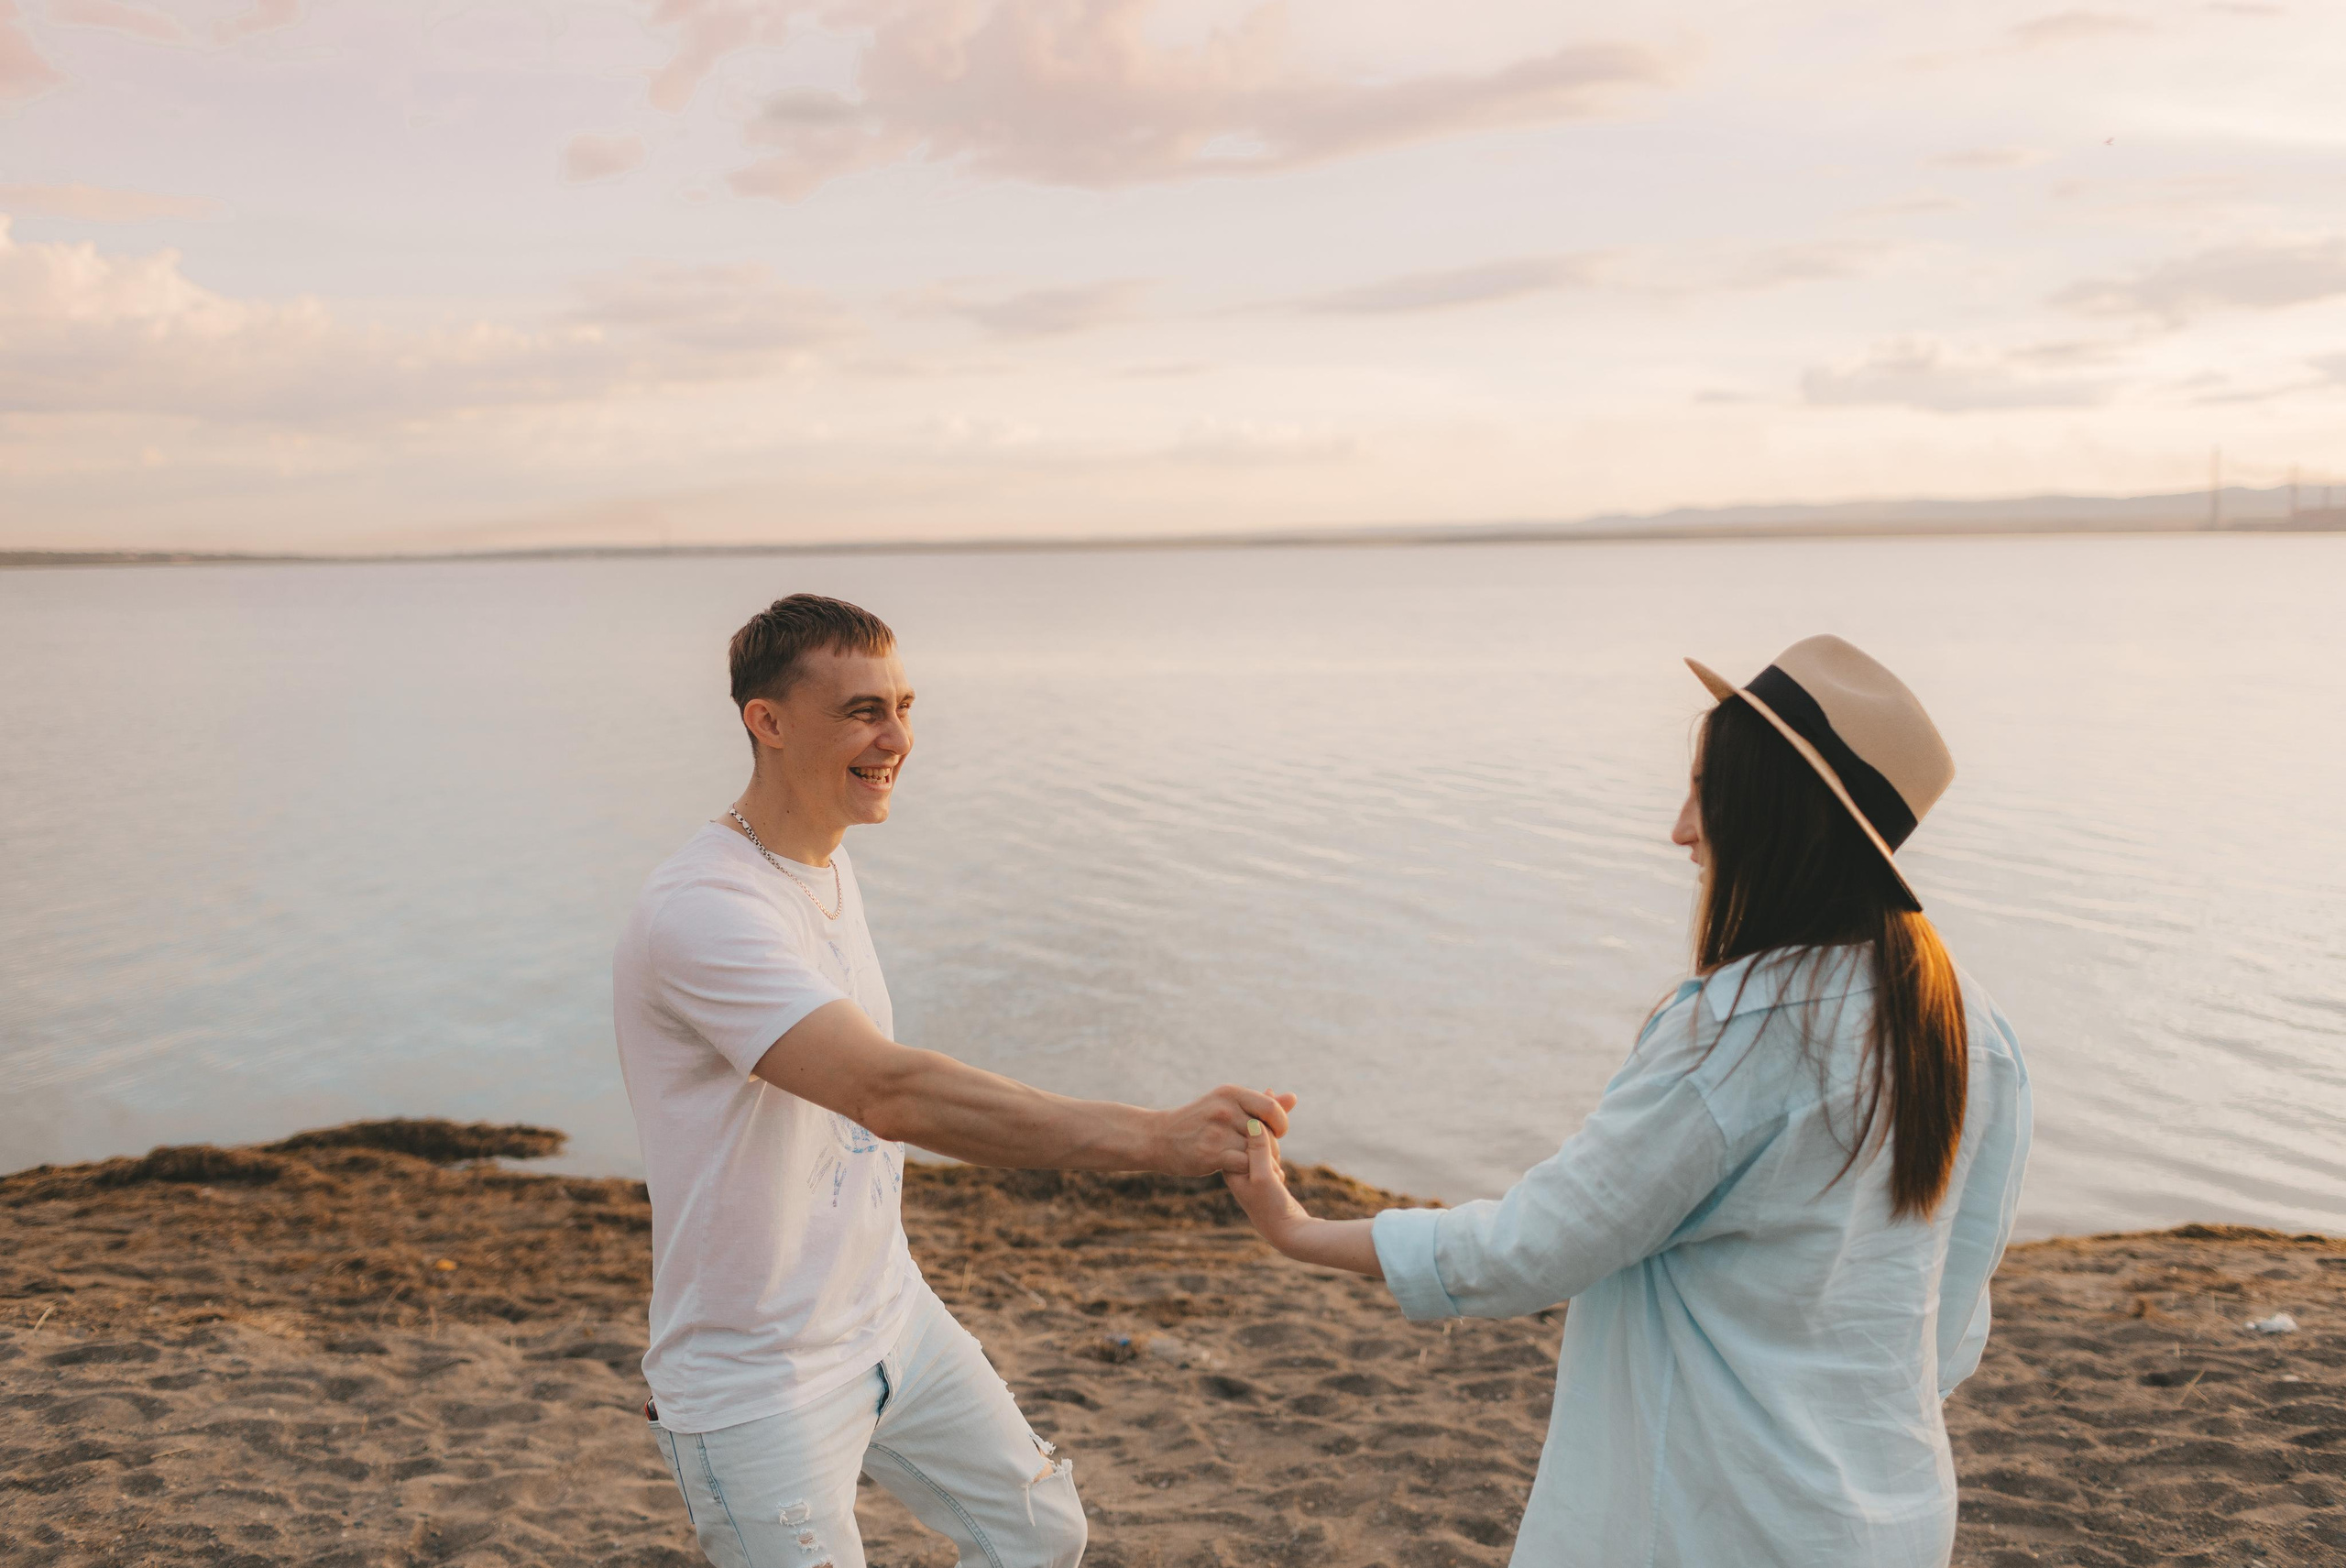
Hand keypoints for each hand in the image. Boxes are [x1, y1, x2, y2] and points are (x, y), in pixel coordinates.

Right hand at [1154, 1085, 1296, 1176]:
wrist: (1158, 1138)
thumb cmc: (1198, 1122)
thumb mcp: (1227, 1106)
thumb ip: (1261, 1105)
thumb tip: (1293, 1098)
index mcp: (1230, 1093)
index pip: (1271, 1108)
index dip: (1280, 1124)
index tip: (1276, 1134)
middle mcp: (1224, 1109)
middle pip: (1266, 1132)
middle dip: (1272, 1149)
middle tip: (1269, 1159)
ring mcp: (1216, 1131)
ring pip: (1257, 1151)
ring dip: (1263, 1163)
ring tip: (1261, 1169)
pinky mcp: (1210, 1154)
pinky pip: (1244, 1164)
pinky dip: (1249, 1171)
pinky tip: (1245, 1174)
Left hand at [1224, 1122, 1383, 1276]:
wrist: (1288, 1231)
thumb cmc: (1272, 1206)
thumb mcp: (1264, 1176)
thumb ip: (1258, 1148)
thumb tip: (1253, 1120)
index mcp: (1229, 1164)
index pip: (1244, 1131)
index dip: (1264, 1143)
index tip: (1270, 1170)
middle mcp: (1235, 1164)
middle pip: (1255, 1135)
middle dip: (1273, 1150)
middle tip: (1275, 1177)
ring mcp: (1248, 1167)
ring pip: (1266, 1142)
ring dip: (1276, 1155)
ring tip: (1277, 1180)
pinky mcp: (1261, 1171)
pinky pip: (1270, 1152)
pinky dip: (1277, 1160)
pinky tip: (1279, 1179)